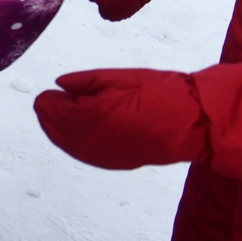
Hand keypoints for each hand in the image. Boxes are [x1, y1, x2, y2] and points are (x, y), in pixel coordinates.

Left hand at [34, 69, 205, 169]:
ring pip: (67, 144)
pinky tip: (74, 131)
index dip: (49, 100)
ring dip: (57, 129)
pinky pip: (82, 153)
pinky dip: (72, 142)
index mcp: (93, 115)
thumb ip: (85, 82)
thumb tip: (59, 84)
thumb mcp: (120, 78)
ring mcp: (103, 155)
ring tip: (58, 114)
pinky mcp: (114, 162)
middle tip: (49, 100)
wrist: (193, 122)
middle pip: (56, 129)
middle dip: (49, 115)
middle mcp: (92, 139)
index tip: (48, 92)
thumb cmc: (160, 93)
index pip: (55, 110)